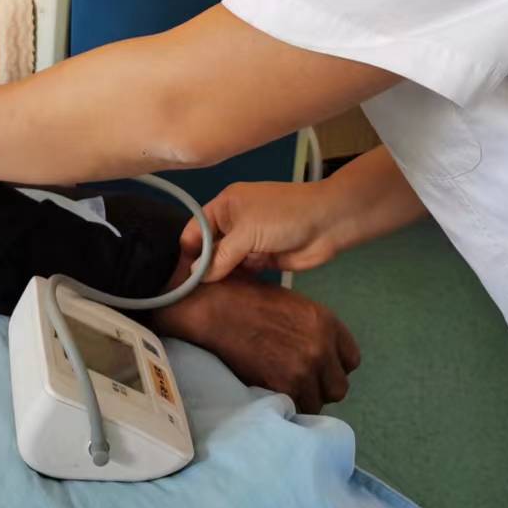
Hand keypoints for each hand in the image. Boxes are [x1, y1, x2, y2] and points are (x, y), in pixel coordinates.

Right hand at [151, 277, 360, 413]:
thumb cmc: (245, 298)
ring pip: (316, 403)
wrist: (213, 309)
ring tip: (280, 389)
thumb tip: (313, 347)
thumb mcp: (291, 304)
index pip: (351, 360)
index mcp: (326, 322)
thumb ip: (310, 329)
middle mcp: (322, 348)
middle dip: (321, 388)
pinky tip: (268, 394)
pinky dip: (283, 407)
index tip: (318, 368)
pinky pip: (294, 410)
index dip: (333, 366)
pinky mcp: (282, 387)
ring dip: (301, 400)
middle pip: (338, 387)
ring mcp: (303, 370)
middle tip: (299, 382)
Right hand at [179, 180, 347, 282]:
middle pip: (209, 247)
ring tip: (201, 301)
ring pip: (225, 262)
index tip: (179, 278)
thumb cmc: (284, 217)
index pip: (196, 228)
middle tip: (187, 296)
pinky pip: (242, 272)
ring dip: (218, 277)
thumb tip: (195, 275)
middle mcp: (234, 223)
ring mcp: (249, 241)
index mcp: (225, 205)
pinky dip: (235, 282)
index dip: (187, 251)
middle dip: (200, 267)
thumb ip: (220, 255)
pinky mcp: (263, 259)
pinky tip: (224, 298)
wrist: (328, 224)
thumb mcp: (247, 232)